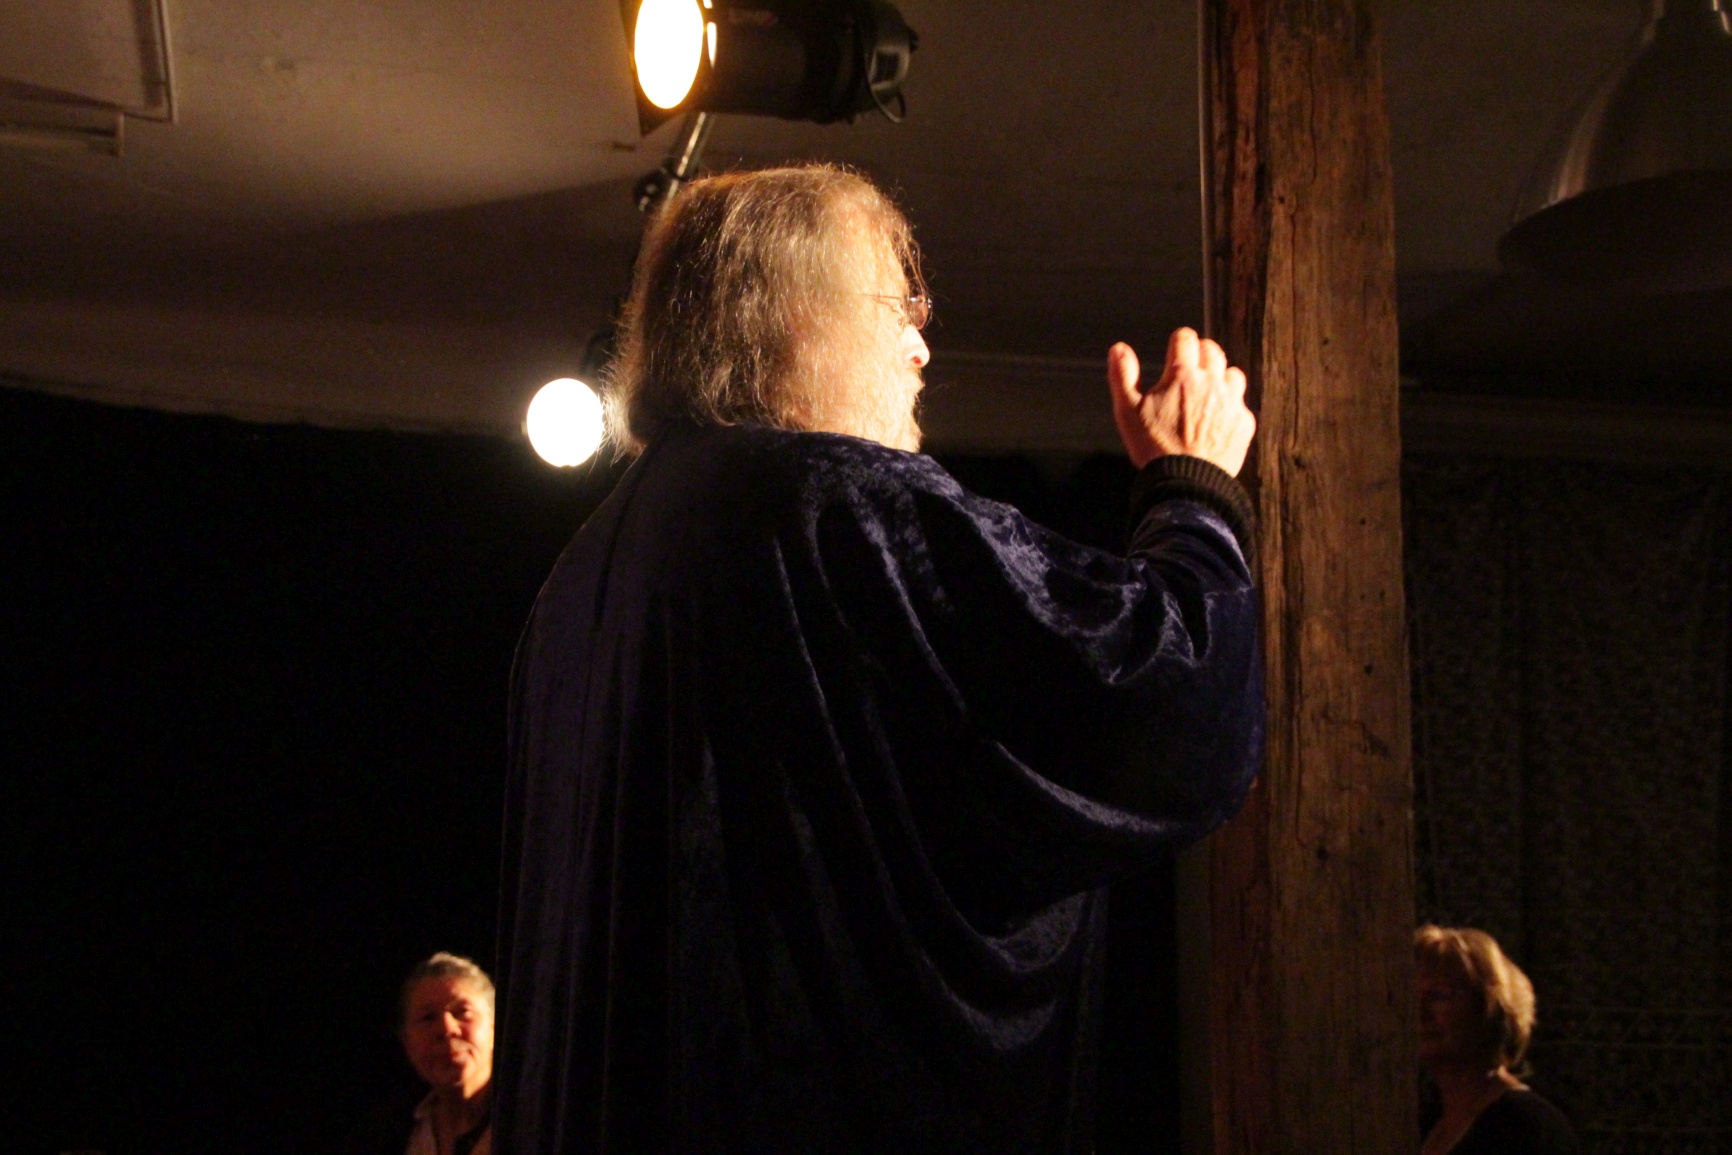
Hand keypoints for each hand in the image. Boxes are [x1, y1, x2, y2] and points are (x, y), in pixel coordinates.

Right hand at [1108, 328, 1256, 475]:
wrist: (1186, 482)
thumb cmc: (1153, 446)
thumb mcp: (1127, 410)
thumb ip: (1123, 375)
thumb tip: (1118, 348)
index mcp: (1182, 375)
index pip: (1185, 338)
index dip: (1179, 341)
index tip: (1175, 350)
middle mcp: (1211, 382)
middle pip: (1212, 351)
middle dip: (1200, 354)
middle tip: (1190, 370)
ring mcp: (1232, 402)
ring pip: (1232, 374)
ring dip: (1220, 378)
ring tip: (1206, 394)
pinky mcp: (1244, 423)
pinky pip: (1241, 406)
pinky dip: (1230, 409)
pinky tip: (1216, 423)